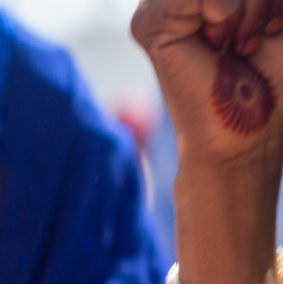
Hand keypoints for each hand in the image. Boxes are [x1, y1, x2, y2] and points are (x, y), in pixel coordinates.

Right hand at [132, 0, 282, 163]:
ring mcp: (160, 4)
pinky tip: (221, 42)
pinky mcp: (149, 23)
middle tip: (258, 32)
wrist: (252, 134)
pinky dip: (228, 11)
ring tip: (242, 39)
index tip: (267, 22)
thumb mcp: (276, 6)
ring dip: (250, 3)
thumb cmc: (274, 72)